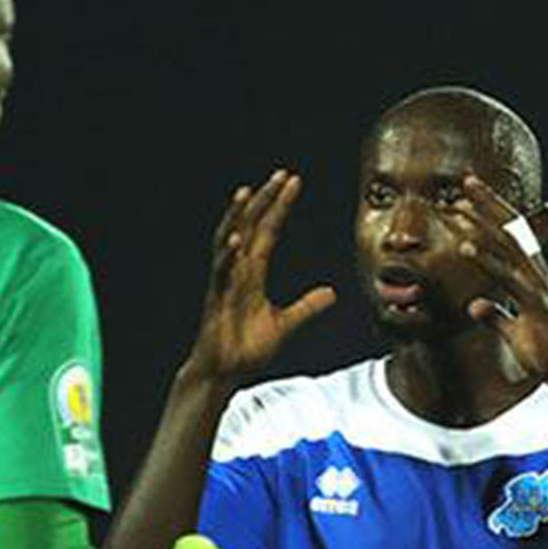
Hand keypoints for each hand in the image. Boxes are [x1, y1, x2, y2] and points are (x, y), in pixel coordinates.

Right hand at [185, 170, 336, 383]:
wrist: (223, 372)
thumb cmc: (246, 349)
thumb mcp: (285, 325)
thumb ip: (306, 307)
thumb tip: (331, 293)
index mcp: (253, 273)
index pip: (268, 231)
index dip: (281, 207)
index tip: (294, 183)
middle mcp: (238, 271)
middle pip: (250, 227)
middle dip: (265, 200)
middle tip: (281, 175)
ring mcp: (225, 283)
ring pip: (228, 241)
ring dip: (237, 218)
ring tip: (247, 194)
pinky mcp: (216, 299)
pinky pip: (220, 273)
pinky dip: (227, 256)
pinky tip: (236, 242)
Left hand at [450, 175, 547, 385]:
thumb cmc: (542, 351)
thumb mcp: (512, 329)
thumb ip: (494, 315)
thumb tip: (474, 306)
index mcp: (533, 275)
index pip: (512, 236)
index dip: (494, 214)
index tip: (472, 196)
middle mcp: (536, 273)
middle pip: (510, 229)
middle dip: (489, 203)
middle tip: (467, 180)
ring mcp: (535, 285)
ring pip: (507, 245)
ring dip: (483, 223)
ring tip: (461, 205)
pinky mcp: (532, 302)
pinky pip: (505, 275)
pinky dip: (485, 259)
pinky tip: (466, 246)